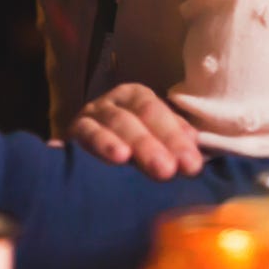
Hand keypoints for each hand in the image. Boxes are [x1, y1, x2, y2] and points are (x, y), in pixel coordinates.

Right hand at [65, 83, 205, 180]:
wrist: (83, 159)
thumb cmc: (129, 151)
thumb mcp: (154, 142)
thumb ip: (175, 141)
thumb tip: (195, 143)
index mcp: (137, 98)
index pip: (158, 111)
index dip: (175, 136)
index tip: (191, 164)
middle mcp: (115, 102)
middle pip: (138, 115)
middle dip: (153, 143)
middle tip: (167, 170)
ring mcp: (92, 114)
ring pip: (115, 121)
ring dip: (129, 142)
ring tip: (134, 159)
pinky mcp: (73, 130)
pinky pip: (87, 132)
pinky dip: (101, 142)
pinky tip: (115, 156)